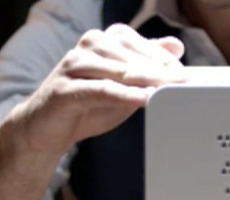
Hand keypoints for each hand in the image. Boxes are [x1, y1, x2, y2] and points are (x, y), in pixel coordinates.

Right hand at [8, 23, 184, 156]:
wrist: (44, 129)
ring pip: (117, 70)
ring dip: (144, 80)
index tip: (185, 74)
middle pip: (131, 57)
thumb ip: (146, 65)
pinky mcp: (64, 90)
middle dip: (159, 71)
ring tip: (166, 90)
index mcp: (103, 41)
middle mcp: (88, 48)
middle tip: (183, 83)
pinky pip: (98, 90)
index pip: (139, 43)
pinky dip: (121, 94)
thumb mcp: (122, 84)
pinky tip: (140, 98)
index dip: (163, 59)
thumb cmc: (85, 105)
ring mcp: (74, 66)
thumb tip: (177, 47)